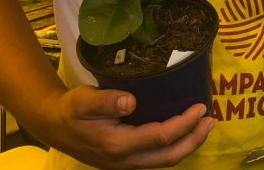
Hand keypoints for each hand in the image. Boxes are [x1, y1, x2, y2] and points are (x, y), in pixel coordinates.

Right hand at [36, 85, 213, 168]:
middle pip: (169, 156)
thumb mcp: (83, 100)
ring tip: (204, 126)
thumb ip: (106, 102)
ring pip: (164, 160)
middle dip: (194, 139)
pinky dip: (174, 146)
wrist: (53, 126)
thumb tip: (130, 102)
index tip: (200, 107)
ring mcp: (126, 163)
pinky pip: (156, 157)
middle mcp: (125, 159)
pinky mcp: (126, 160)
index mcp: (117, 144)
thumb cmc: (70, 110)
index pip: (160, 136)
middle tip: (211, 119)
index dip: (184, 123)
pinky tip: (183, 132)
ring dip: (187, 145)